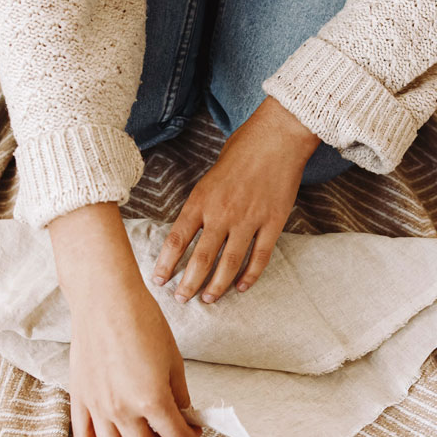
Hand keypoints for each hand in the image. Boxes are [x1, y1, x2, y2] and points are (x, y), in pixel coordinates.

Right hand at [50, 203, 201, 436]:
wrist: (106, 299)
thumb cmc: (143, 321)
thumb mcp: (173, 359)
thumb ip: (178, 392)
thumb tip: (181, 411)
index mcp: (152, 401)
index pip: (176, 436)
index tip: (193, 431)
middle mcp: (122, 410)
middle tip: (170, 433)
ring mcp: (97, 406)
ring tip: (142, 435)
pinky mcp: (79, 397)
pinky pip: (85, 434)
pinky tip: (112, 430)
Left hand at [152, 96, 319, 302]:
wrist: (277, 137)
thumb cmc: (242, 150)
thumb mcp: (210, 175)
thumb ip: (202, 203)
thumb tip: (193, 229)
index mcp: (202, 200)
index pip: (177, 240)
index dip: (166, 264)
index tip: (158, 280)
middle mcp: (222, 213)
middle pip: (201, 258)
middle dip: (189, 283)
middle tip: (182, 298)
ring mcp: (249, 220)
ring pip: (229, 263)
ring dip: (217, 286)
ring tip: (208, 299)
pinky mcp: (273, 222)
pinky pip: (259, 256)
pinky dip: (250, 275)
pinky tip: (241, 287)